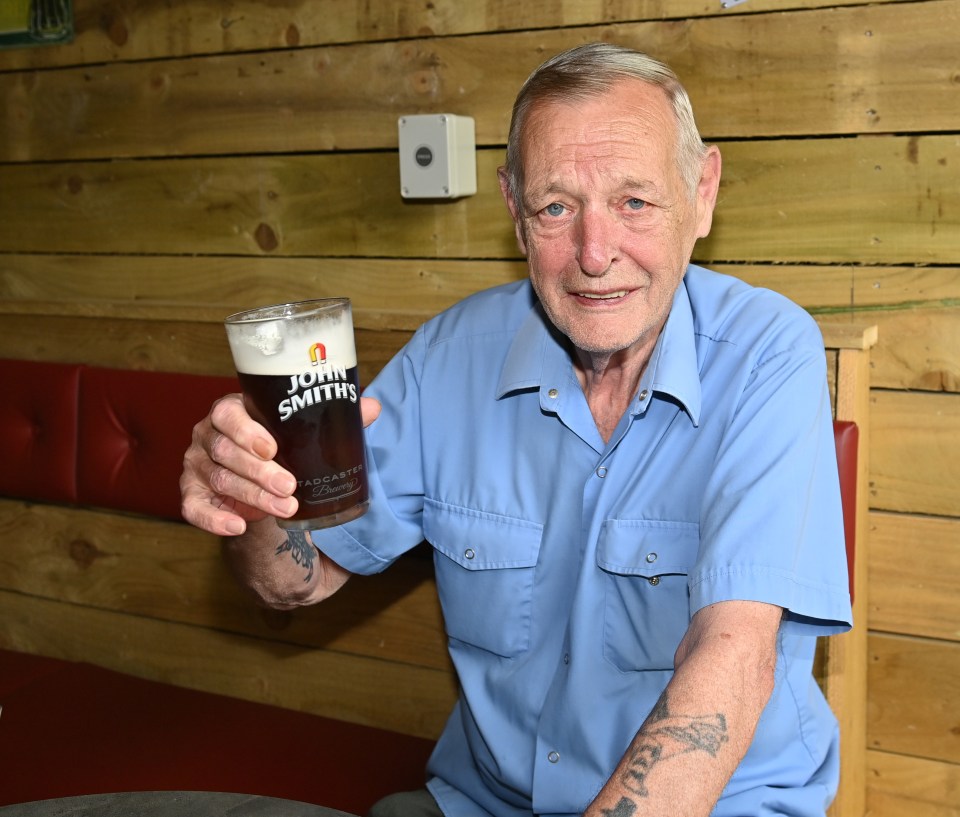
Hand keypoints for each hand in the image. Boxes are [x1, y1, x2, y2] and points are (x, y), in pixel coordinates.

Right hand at [180, 394, 381, 536]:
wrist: (263, 491)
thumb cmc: (283, 452)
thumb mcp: (305, 437)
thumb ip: (333, 420)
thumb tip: (372, 407)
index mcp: (232, 412)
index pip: (228, 413)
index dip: (246, 430)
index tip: (272, 447)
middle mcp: (208, 436)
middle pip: (226, 451)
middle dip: (260, 471)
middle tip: (290, 486)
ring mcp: (196, 466)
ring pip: (220, 479)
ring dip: (253, 496)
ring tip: (286, 508)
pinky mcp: (192, 495)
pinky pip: (194, 508)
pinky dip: (214, 519)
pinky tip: (238, 526)